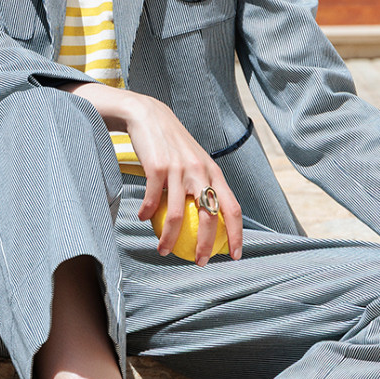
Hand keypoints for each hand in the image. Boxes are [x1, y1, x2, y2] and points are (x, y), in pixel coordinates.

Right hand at [68, 85, 243, 262]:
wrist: (149, 116)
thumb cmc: (172, 144)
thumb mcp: (195, 161)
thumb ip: (203, 184)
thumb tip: (207, 219)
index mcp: (214, 173)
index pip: (232, 208)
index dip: (237, 234)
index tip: (235, 255)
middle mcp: (201, 172)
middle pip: (209, 217)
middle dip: (205, 246)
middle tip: (199, 262)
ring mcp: (179, 170)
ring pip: (176, 215)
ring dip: (169, 238)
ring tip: (163, 250)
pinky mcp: (157, 167)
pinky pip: (152, 200)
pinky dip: (147, 213)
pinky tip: (142, 219)